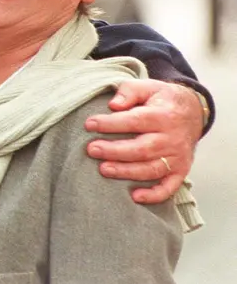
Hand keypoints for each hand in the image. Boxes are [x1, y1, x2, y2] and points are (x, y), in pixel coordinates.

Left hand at [84, 79, 202, 203]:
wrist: (193, 111)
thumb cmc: (161, 99)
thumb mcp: (148, 86)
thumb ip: (129, 92)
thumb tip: (113, 105)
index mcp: (162, 116)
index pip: (134, 121)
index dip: (111, 124)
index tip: (89, 124)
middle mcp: (171, 138)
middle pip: (142, 148)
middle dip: (114, 150)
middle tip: (91, 149)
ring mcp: (177, 157)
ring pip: (151, 169)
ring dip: (127, 172)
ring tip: (103, 169)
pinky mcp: (181, 170)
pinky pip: (170, 186)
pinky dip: (154, 195)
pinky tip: (135, 196)